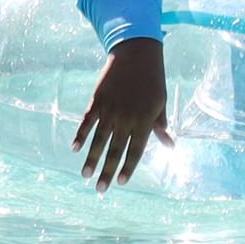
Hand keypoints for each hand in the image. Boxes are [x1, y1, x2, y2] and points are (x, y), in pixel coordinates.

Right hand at [71, 38, 170, 192]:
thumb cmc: (153, 80)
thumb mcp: (161, 103)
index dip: (128, 168)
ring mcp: (110, 109)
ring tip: (85, 175)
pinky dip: (80, 134)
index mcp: (144, 121)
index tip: (121, 183)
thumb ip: (160, 126)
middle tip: (100, 190)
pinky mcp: (97, 100)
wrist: (136, 53)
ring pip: (99, 140)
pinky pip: (87, 121)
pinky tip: (74, 148)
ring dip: (91, 159)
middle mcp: (126, 118)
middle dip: (107, 172)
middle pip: (115, 151)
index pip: (135, 151)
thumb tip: (169, 146)